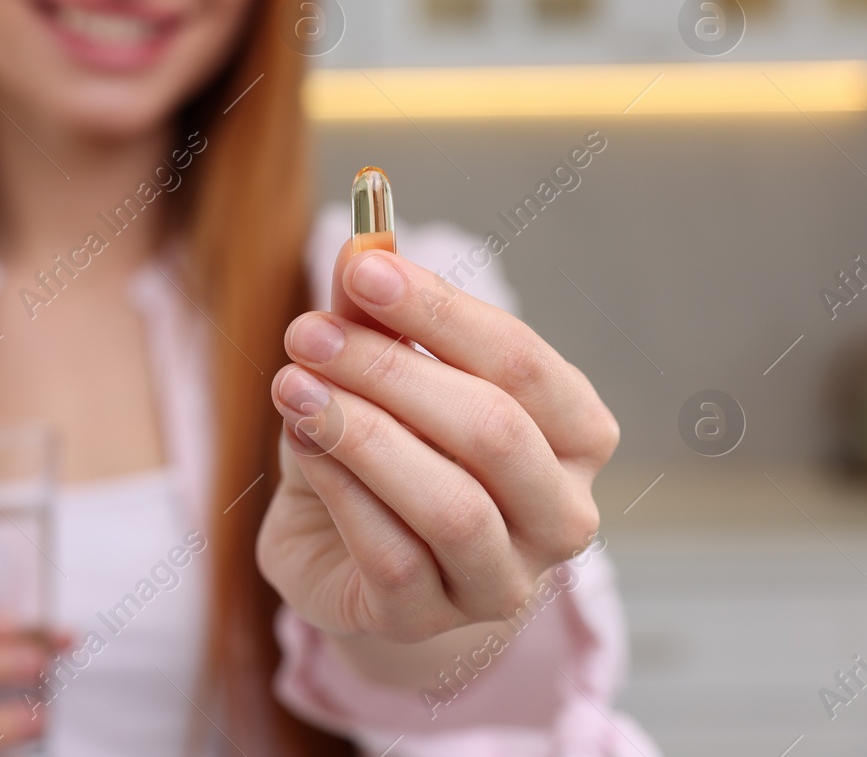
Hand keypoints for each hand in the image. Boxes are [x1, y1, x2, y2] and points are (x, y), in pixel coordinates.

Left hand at [256, 240, 618, 643]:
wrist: (344, 552)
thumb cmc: (386, 443)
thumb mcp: (378, 371)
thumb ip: (376, 313)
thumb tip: (359, 244)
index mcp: (574, 434)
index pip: (521, 362)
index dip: (440, 311)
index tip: (363, 267)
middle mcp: (562, 513)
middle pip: (493, 431)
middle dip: (391, 372)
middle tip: (307, 331)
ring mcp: (505, 579)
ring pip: (452, 505)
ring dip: (361, 434)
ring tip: (291, 385)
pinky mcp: (432, 622)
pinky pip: (392, 557)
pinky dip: (341, 489)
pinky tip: (301, 441)